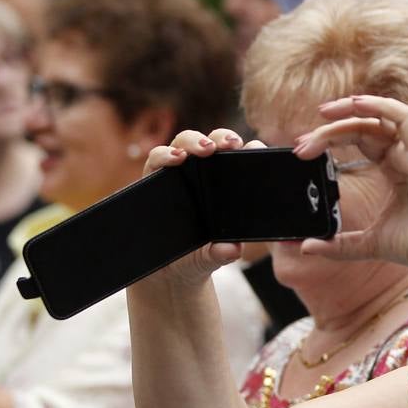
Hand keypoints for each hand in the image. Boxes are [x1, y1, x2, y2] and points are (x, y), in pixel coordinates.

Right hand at [136, 128, 266, 289]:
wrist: (168, 270)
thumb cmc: (199, 255)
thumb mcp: (212, 255)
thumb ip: (222, 251)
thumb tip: (232, 249)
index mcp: (226, 186)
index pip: (238, 159)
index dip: (248, 148)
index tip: (254, 148)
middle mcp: (203, 175)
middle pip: (213, 144)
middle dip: (222, 137)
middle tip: (230, 143)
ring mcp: (177, 174)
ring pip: (184, 144)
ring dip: (192, 141)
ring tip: (202, 150)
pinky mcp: (153, 179)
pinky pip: (156, 160)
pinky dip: (164, 155)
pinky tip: (174, 158)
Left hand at [293, 95, 407, 269]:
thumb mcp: (370, 243)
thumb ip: (339, 244)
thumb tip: (307, 247)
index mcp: (397, 167)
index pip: (361, 139)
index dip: (332, 139)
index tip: (304, 151)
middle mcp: (407, 153)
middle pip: (365, 126)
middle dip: (331, 130)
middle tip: (301, 143)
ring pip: (381, 117)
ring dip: (351, 110)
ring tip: (324, 114)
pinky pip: (404, 117)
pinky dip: (380, 106)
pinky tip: (355, 104)